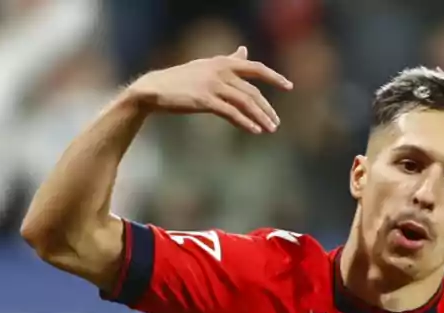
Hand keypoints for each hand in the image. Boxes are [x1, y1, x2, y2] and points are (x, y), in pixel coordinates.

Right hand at [128, 46, 292, 134]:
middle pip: (253, 90)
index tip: (289, 86)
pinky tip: (255, 131)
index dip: (274, 77)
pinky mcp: (204, 100)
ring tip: (270, 129)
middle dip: (267, 108)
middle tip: (276, 123)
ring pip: (245, 102)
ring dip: (260, 117)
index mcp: (222, 62)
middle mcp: (220, 71)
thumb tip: (244, 51)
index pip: (255, 67)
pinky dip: (245, 122)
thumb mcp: (207, 65)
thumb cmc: (181, 80)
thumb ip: (228, 60)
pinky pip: (231, 113)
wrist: (154, 90)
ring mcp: (212, 85)